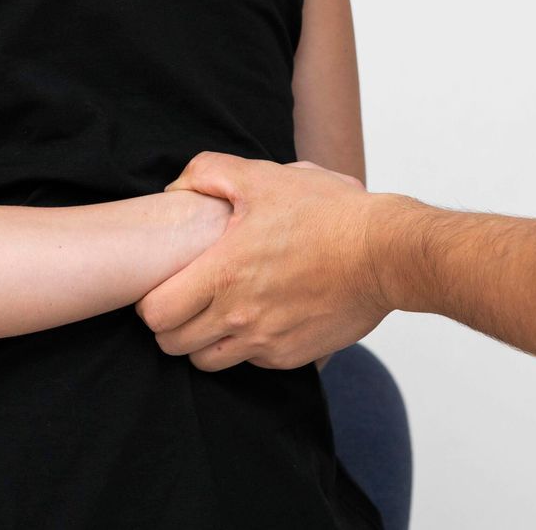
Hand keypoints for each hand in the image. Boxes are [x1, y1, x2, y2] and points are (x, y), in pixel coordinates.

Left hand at [136, 155, 393, 371]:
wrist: (384, 252)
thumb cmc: (328, 213)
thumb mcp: (264, 176)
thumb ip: (209, 173)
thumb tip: (176, 189)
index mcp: (223, 274)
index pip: (155, 313)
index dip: (150, 300)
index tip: (164, 284)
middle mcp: (238, 316)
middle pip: (173, 344)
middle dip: (170, 325)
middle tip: (185, 300)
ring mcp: (265, 341)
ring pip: (207, 362)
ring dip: (203, 341)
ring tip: (217, 312)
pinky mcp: (291, 355)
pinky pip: (249, 362)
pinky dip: (244, 346)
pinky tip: (257, 317)